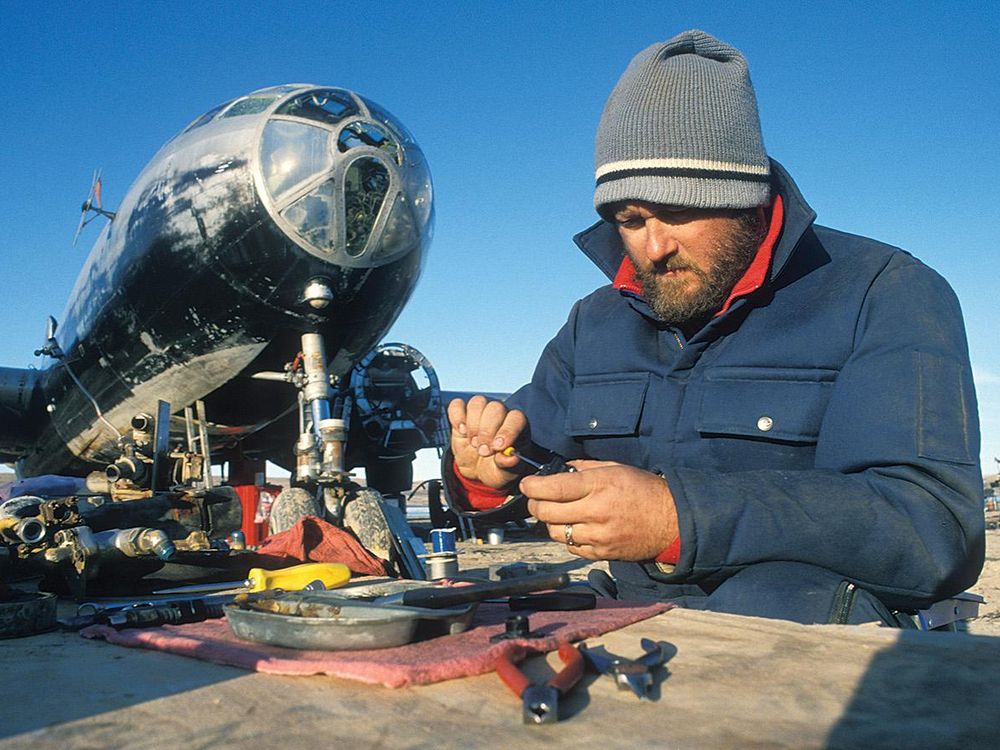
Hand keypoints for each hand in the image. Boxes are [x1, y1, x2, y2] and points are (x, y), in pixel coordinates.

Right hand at [447, 396, 525, 489]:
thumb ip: (508, 465)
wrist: (478, 470)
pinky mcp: (462, 415)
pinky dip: (457, 416)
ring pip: (478, 402)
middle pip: (495, 408)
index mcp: (517, 426)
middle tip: (483, 452)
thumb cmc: (497, 468)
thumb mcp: (505, 473)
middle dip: (487, 431)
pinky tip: (461, 431)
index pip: (516, 418)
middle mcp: (501, 415)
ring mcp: (481, 412)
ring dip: (473, 424)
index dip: (507, 431)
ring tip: (472, 443)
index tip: (498, 447)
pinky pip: (457, 405)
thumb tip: (511, 458)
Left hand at [520, 460, 678, 560]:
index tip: (526, 485)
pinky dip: (566, 538)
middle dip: (535, 506)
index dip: (533, 487)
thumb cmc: (645, 491)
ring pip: (555, 533)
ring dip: (550, 523)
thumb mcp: (616, 468)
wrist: (672, 521)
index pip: (554, 488)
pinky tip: (573, 528)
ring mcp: (598, 535)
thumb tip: (562, 469)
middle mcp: (595, 511)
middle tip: (535, 500)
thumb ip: (586, 467)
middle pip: (547, 513)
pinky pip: (570, 547)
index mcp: (599, 485)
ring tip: (556, 514)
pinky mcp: (601, 553)